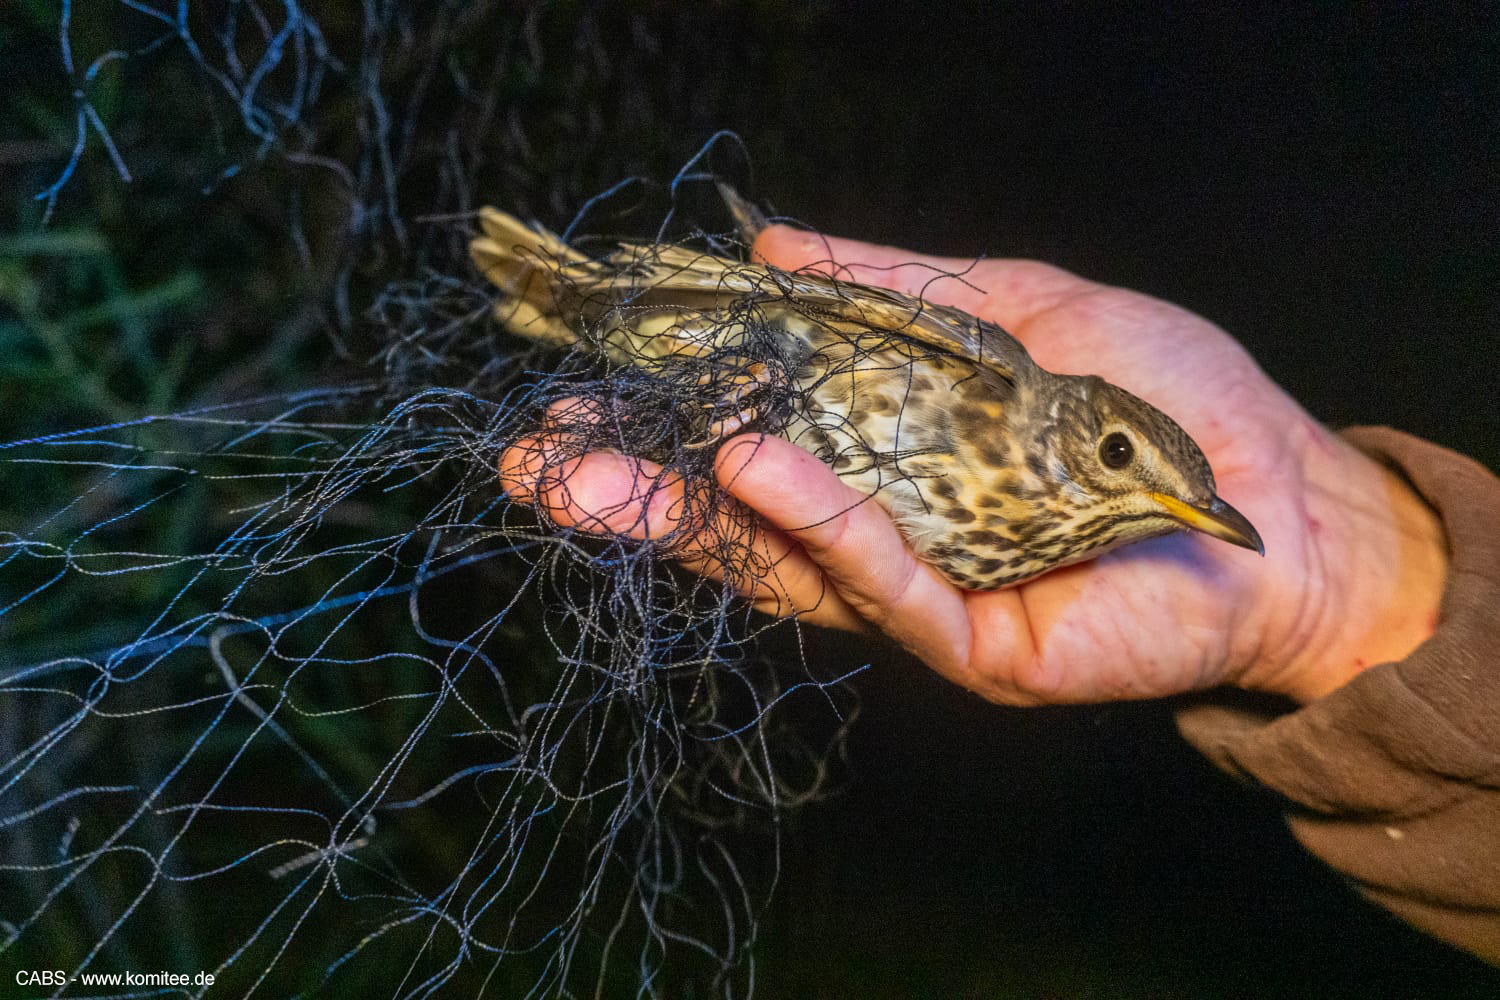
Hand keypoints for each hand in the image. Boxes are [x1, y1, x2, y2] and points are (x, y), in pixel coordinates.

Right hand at [500, 225, 1447, 705]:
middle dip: (631, 488)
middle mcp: (885, 537)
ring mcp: (922, 600)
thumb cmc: (1161, 398)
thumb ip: (892, 286)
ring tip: (582, 474)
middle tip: (530, 459)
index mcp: (884, 462)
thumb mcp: (1014, 306)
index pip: (749, 443)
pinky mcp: (974, 646)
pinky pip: (883, 589)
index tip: (574, 386)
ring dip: (683, 519)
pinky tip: (753, 470)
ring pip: (782, 568)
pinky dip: (819, 529)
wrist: (1282, 493)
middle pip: (738, 521)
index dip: (665, 416)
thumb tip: (770, 241)